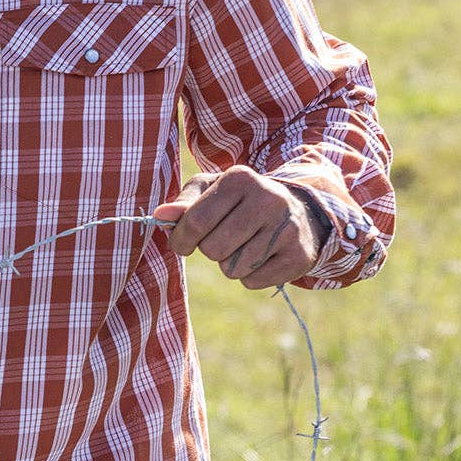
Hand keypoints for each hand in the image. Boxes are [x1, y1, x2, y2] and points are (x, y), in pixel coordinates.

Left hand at [153, 166, 330, 289]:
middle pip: (213, 249)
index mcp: (240, 178)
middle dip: (209, 250)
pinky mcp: (300, 255)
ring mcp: (288, 228)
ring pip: (232, 269)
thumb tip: (160, 215)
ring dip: (229, 264)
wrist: (298, 211)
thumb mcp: (210, 191)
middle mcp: (269, 199)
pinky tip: (262, 255)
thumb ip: (183, 203)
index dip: (181, 239)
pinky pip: (252, 282)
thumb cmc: (239, 201)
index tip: (182, 242)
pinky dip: (249, 275)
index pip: (195, 222)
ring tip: (244, 245)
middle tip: (223, 238)